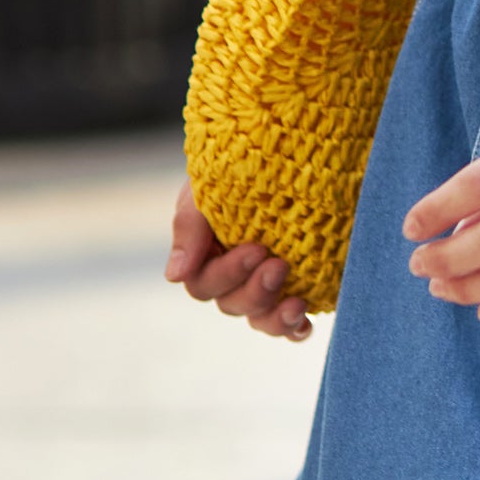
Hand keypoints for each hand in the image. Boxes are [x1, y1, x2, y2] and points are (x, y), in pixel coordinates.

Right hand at [166, 181, 311, 341]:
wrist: (291, 151)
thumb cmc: (239, 165)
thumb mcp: (208, 188)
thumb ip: (189, 227)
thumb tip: (174, 277)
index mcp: (206, 254)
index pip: (205, 283)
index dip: (229, 274)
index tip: (258, 248)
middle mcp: (233, 276)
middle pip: (233, 304)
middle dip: (256, 290)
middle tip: (281, 265)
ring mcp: (265, 285)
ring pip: (259, 318)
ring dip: (275, 319)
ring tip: (297, 303)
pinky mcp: (296, 287)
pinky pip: (290, 324)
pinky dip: (294, 328)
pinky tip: (305, 324)